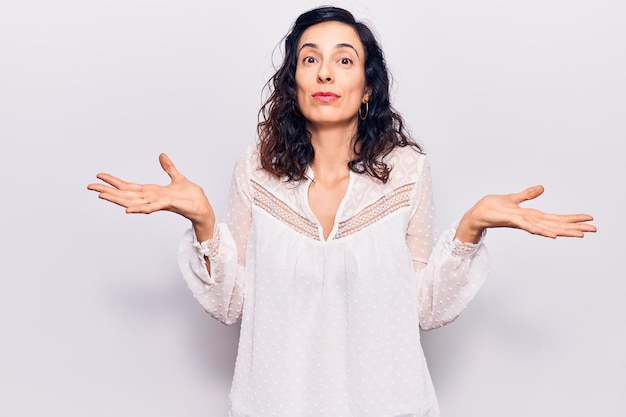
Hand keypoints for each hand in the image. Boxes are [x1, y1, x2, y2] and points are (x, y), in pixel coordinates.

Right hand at [87, 153, 215, 239]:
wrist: (202, 206)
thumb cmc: (190, 196)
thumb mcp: (177, 177)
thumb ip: (168, 167)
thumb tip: (162, 155)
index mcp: (151, 191)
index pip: (128, 186)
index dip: (113, 181)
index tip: (98, 176)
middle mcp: (150, 198)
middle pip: (124, 194)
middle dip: (107, 190)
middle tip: (89, 187)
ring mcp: (157, 202)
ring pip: (132, 201)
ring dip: (116, 199)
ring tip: (100, 196)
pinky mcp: (167, 204)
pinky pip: (150, 207)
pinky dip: (139, 208)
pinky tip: (127, 210)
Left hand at [455, 185, 596, 242]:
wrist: (476, 213)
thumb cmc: (493, 208)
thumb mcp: (514, 198)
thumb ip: (528, 195)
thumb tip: (542, 188)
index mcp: (532, 216)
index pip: (556, 218)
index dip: (573, 219)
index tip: (589, 220)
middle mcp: (530, 221)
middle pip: (557, 225)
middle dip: (576, 227)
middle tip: (595, 229)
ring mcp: (523, 222)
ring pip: (548, 228)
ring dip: (564, 231)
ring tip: (581, 234)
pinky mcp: (513, 221)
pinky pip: (530, 227)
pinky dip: (541, 231)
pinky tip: (553, 236)